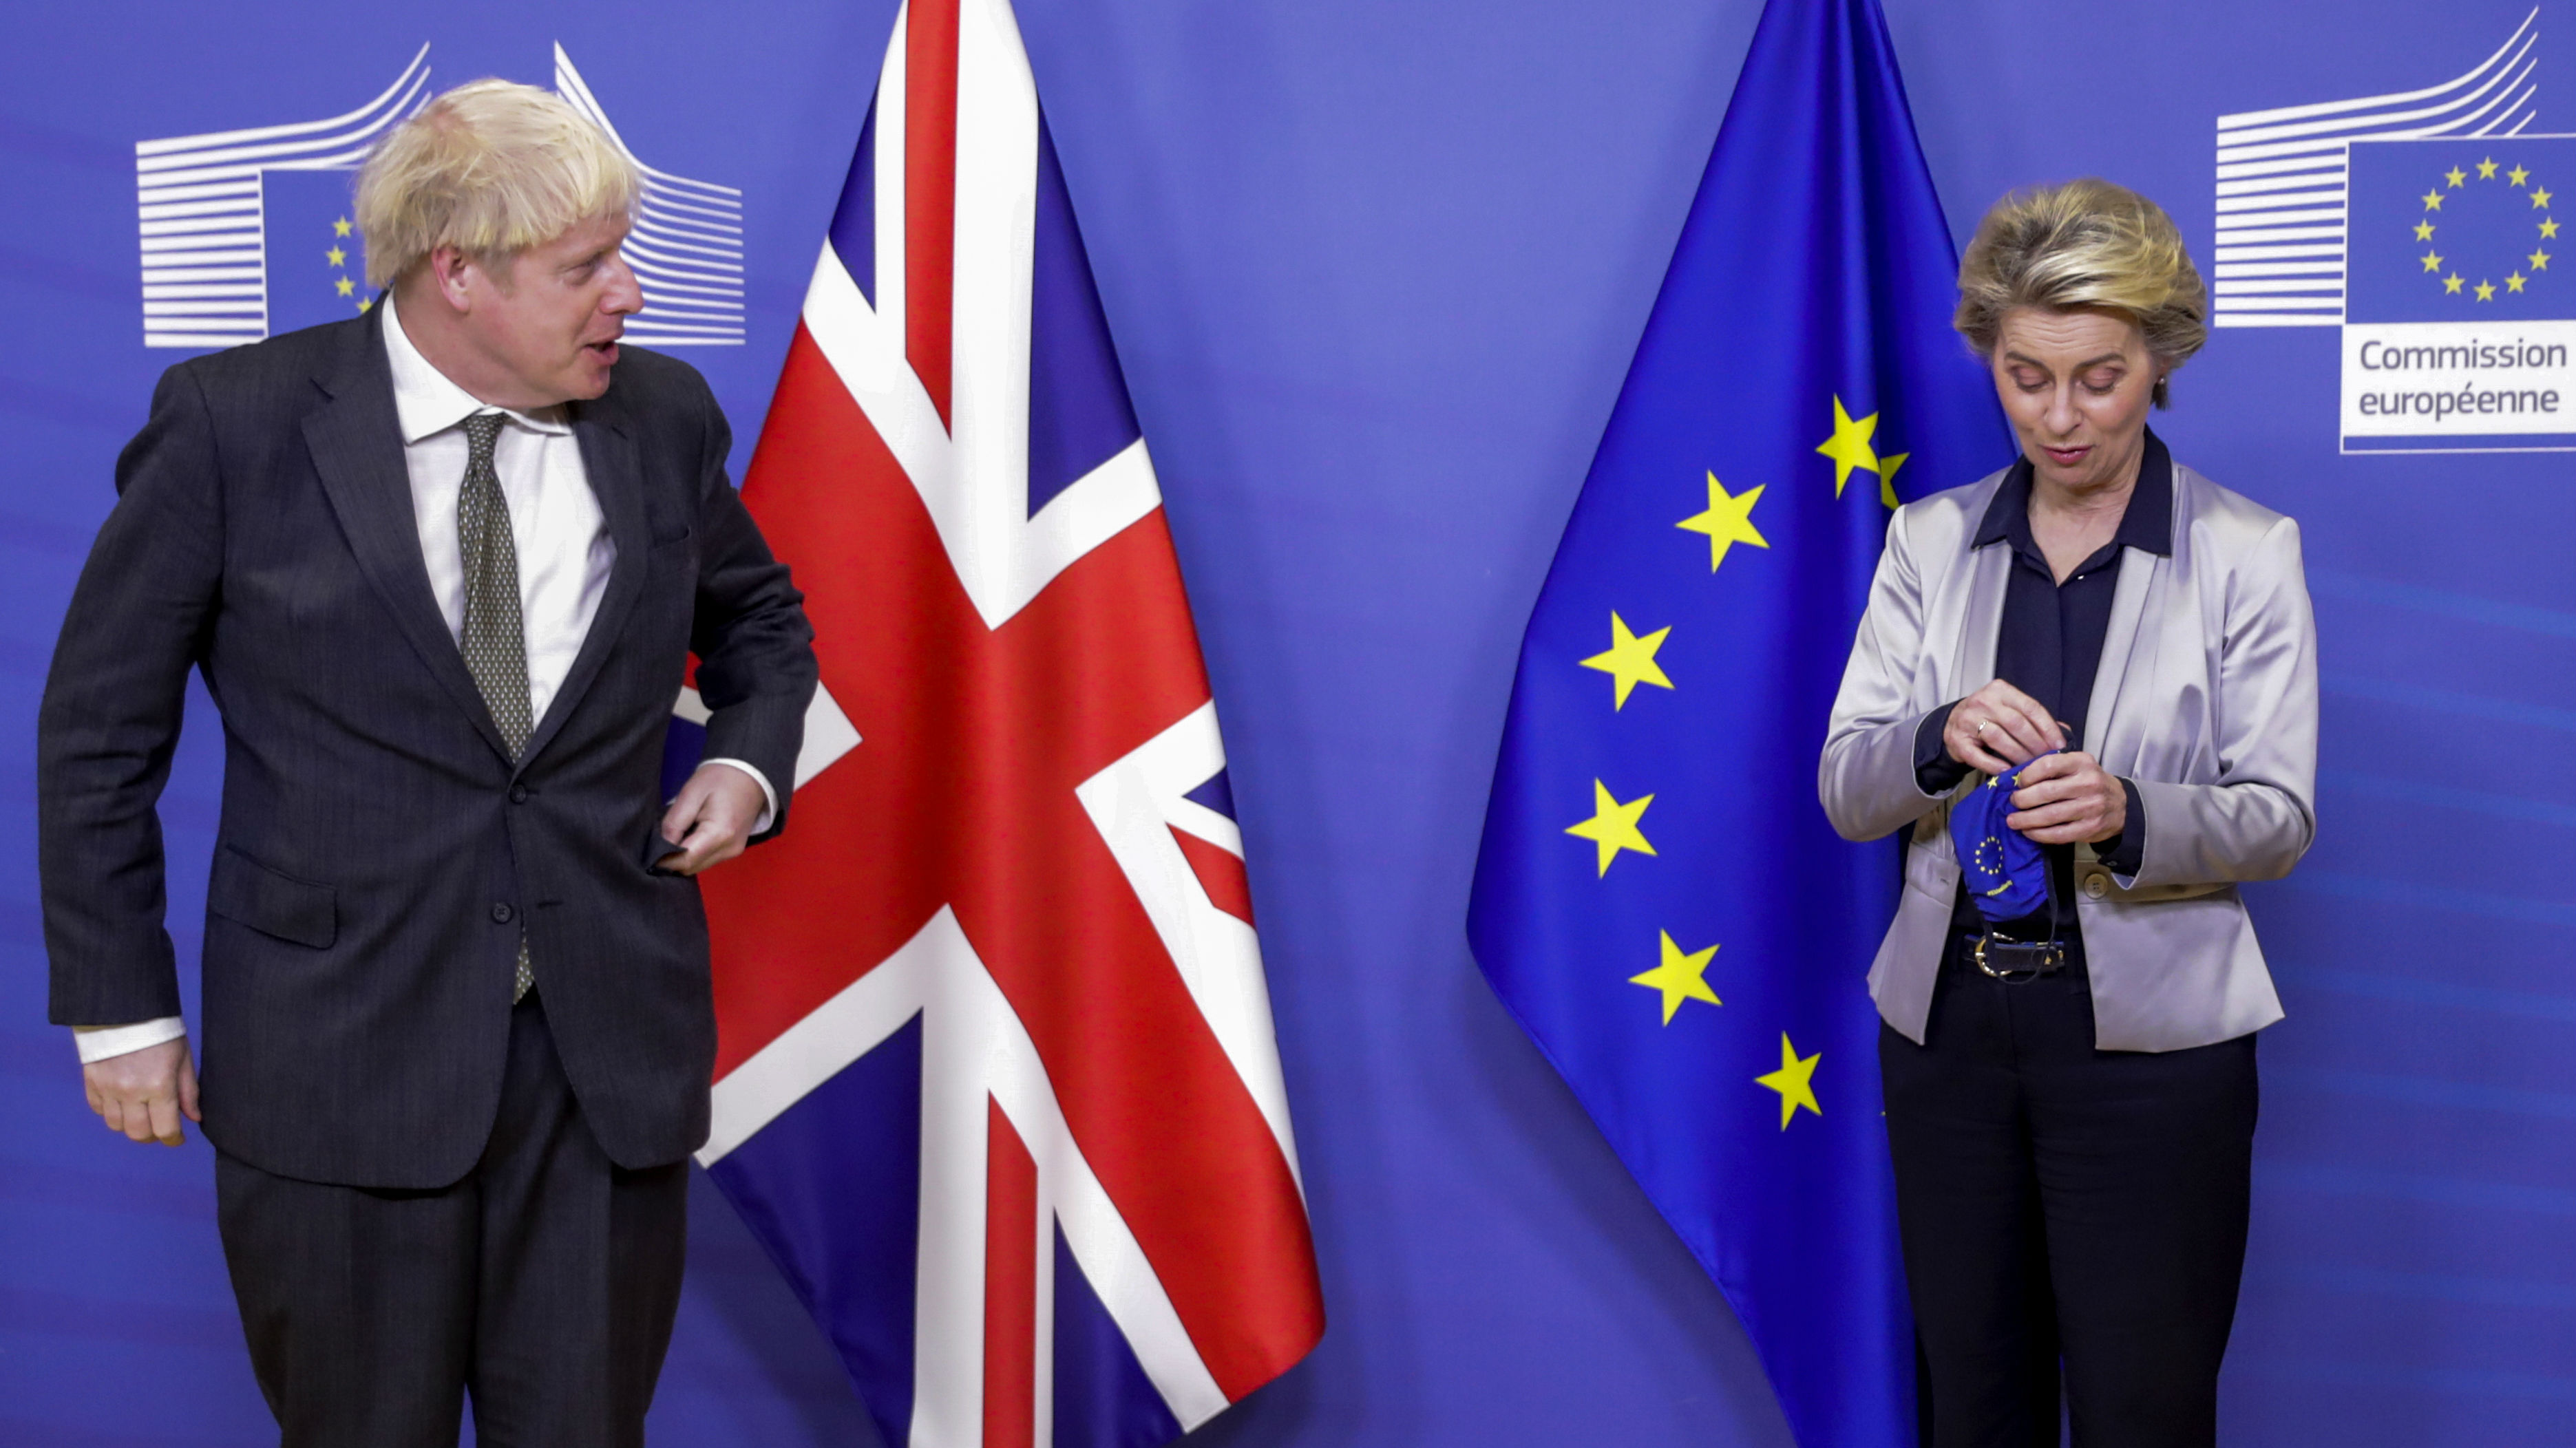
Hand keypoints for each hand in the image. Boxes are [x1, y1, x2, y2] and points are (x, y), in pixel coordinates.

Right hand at [83, 1036, 199, 1145]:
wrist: (125, 1010)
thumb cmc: (160, 1033)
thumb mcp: (183, 1058)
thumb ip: (189, 1091)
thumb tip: (194, 1118)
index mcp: (159, 1086)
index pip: (165, 1129)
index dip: (173, 1139)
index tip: (177, 1139)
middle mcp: (131, 1092)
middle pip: (138, 1134)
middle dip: (152, 1136)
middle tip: (160, 1129)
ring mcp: (108, 1089)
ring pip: (116, 1126)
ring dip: (130, 1125)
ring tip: (141, 1114)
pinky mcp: (92, 1083)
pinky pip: (99, 1110)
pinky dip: (111, 1112)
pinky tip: (122, 1102)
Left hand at [656, 763, 768, 875]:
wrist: (749, 774)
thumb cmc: (720, 778)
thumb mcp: (690, 794)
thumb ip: (674, 823)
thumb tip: (661, 847)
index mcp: (720, 834)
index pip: (685, 860)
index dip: (663, 859)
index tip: (648, 851)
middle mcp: (729, 848)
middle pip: (690, 867)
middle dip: (671, 859)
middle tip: (659, 840)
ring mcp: (733, 852)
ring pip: (697, 866)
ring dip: (682, 857)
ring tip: (676, 835)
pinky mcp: (733, 850)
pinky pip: (706, 860)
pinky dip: (693, 853)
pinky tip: (689, 836)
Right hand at [1943, 679, 2065, 775]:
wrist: (1952, 723)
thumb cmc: (1988, 717)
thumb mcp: (2010, 709)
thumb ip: (2034, 718)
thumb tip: (2065, 731)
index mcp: (2000, 690)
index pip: (2030, 707)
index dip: (2048, 727)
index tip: (2059, 745)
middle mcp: (1983, 701)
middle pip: (2016, 723)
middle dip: (2035, 744)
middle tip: (2046, 759)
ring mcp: (1967, 720)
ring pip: (1999, 738)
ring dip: (2018, 755)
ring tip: (2030, 767)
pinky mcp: (1957, 740)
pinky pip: (1978, 755)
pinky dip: (1994, 765)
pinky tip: (2007, 770)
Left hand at [2006, 751, 2127, 845]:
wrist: (2122, 805)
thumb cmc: (2089, 783)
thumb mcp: (2077, 765)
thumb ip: (2052, 766)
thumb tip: (2016, 777)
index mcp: (2082, 763)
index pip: (2048, 765)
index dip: (2028, 775)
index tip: (2019, 783)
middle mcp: (2089, 783)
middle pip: (2046, 792)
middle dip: (2022, 799)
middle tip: (2012, 803)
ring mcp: (2091, 807)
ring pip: (2050, 815)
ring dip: (2026, 819)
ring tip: (2013, 821)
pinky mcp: (2090, 828)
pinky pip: (2058, 834)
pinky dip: (2039, 834)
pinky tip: (2028, 832)